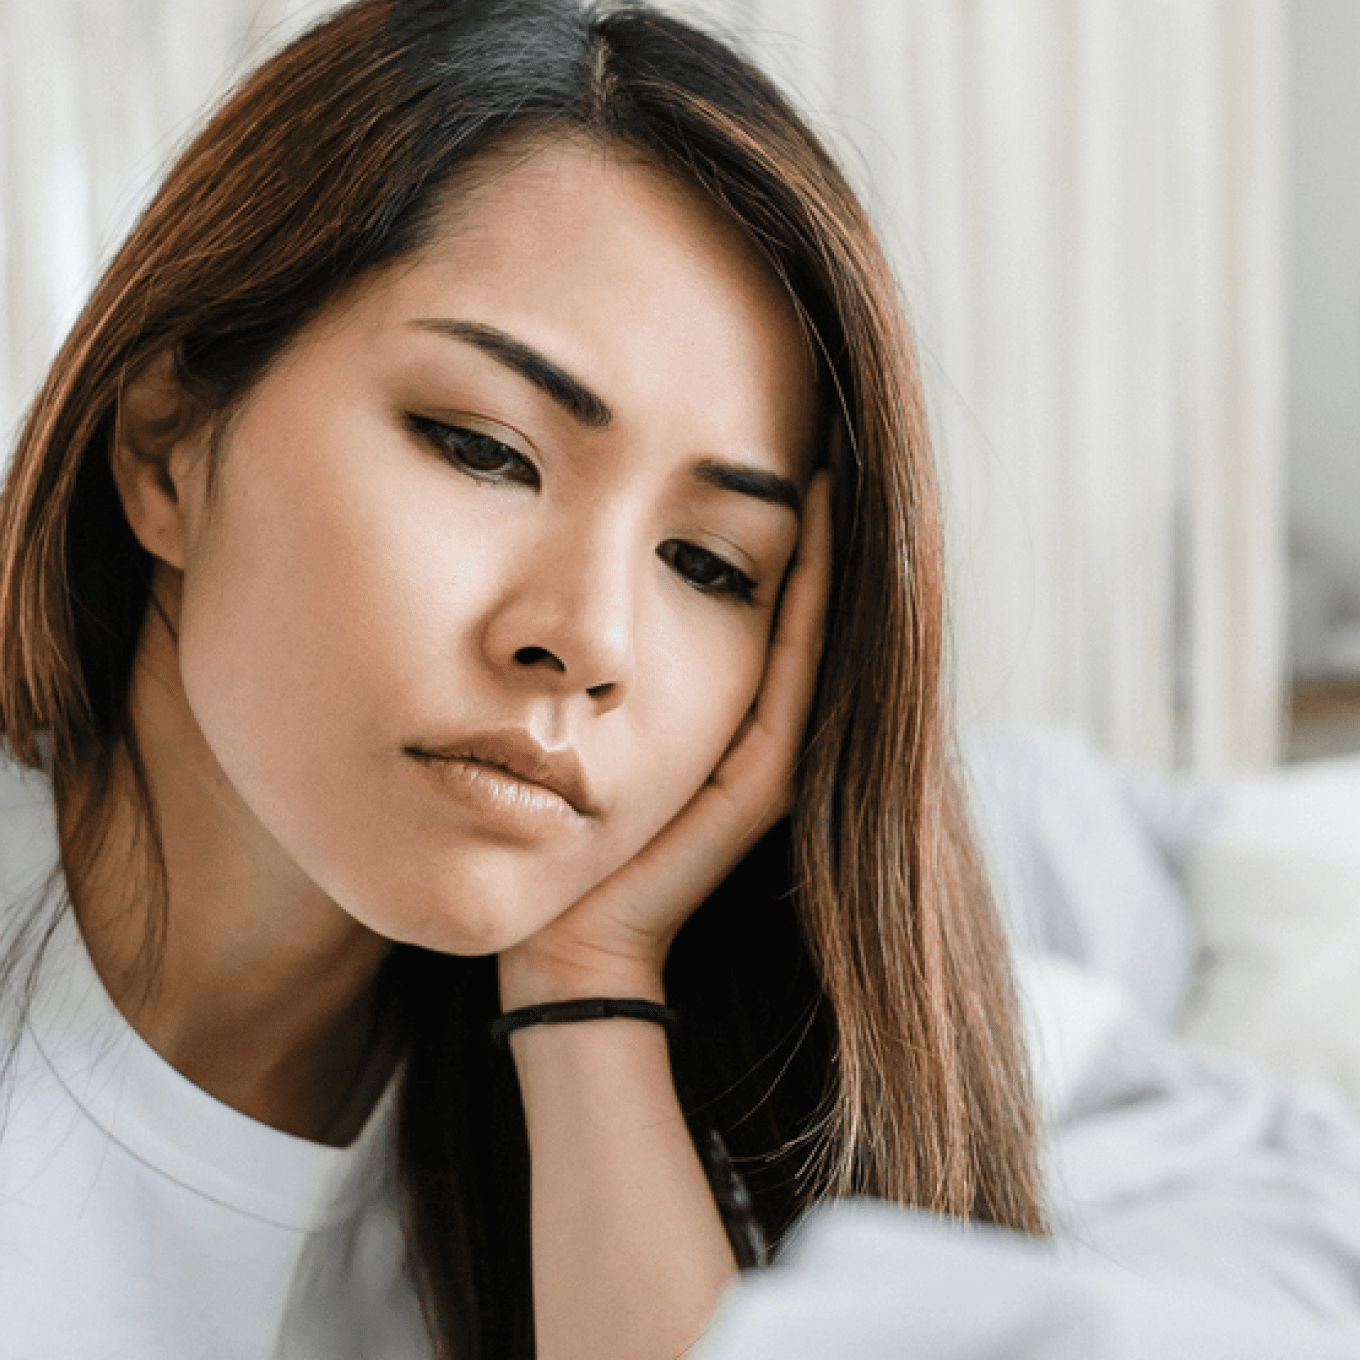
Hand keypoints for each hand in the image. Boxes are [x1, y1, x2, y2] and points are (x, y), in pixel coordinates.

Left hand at [496, 470, 834, 1009]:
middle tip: (818, 412)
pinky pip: (794, 671)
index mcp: (704, 704)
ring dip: (821, 544)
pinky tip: (808, 524)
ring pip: (807, 625)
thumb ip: (567, 661)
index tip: (757, 421)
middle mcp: (746, 724)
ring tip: (832, 451)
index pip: (740, 585)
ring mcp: (761, 751)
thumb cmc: (535, 837)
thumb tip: (526, 565)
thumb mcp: (552, 720)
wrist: (559, 947)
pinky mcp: (760, 782)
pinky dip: (808, 600)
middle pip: (784, 599)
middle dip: (795, 511)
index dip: (750, 506)